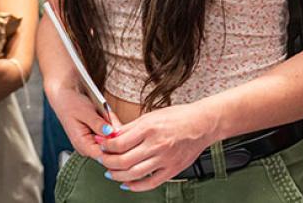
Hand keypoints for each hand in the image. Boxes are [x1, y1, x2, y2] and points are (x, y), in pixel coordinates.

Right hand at [45, 82, 119, 158]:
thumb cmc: (71, 103)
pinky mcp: (95, 137)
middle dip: (116, 135)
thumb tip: (111, 133)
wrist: (63, 96)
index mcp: (82, 144)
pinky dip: (111, 126)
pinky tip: (106, 116)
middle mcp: (87, 147)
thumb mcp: (85, 111)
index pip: (103, 157)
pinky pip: (109, 135)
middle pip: (110, 149)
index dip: (116, 149)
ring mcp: (92, 143)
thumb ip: (98, 124)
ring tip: (105, 114)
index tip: (122, 135)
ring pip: (112, 142)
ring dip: (113, 128)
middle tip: (111, 118)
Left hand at [99, 103, 217, 190]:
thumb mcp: (149, 116)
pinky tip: (127, 184)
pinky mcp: (172, 169)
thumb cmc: (177, 117)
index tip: (101, 145)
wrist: (202, 124)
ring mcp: (165, 159)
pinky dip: (136, 186)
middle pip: (124, 160)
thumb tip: (111, 135)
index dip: (105, 146)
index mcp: (149, 129)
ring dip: (118, 175)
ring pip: (134, 173)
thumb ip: (129, 128)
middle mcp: (156, 145)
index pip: (119, 143)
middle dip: (107, 162)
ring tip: (111, 172)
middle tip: (102, 160)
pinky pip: (151, 183)